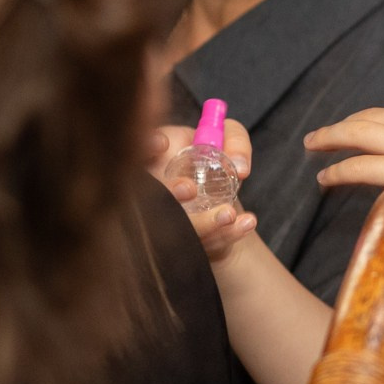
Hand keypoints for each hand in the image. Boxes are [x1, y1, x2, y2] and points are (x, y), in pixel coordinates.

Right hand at [147, 120, 257, 264]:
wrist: (220, 199)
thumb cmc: (213, 158)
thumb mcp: (226, 138)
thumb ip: (234, 140)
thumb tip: (240, 168)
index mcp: (153, 158)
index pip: (137, 151)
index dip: (142, 146)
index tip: (161, 144)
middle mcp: (151, 191)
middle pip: (147, 198)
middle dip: (166, 193)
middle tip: (189, 189)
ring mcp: (164, 221)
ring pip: (178, 227)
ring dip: (202, 222)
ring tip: (229, 213)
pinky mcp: (185, 244)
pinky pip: (204, 243)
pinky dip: (228, 234)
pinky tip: (246, 222)